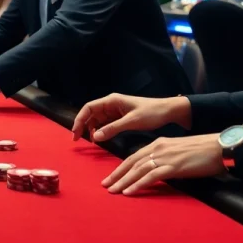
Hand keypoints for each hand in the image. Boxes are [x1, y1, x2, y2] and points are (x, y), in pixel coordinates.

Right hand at [71, 94, 191, 141]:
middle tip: (78, 140)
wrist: (167, 112)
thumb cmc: (151, 113)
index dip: (79, 119)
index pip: (89, 108)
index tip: (76, 133)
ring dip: (92, 129)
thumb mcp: (131, 121)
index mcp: (111, 100)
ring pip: (97, 120)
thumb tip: (94, 137)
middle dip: (83, 125)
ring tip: (93, 142)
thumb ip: (112, 129)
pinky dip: (101, 131)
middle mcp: (110, 104)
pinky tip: (101, 139)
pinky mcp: (120, 118)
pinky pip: (105, 124)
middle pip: (90, 114)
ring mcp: (115, 111)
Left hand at [101, 134, 224, 195]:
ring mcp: (165, 157)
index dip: (121, 167)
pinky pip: (151, 177)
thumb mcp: (177, 151)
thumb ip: (164, 158)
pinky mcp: (173, 167)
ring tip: (113, 191)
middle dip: (117, 175)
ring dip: (123, 182)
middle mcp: (158, 149)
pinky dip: (138, 184)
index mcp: (158, 144)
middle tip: (105, 185)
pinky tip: (129, 192)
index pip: (134, 156)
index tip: (111, 176)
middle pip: (131, 163)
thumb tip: (155, 169)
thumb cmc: (201, 150)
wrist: (218, 147)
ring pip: (138, 170)